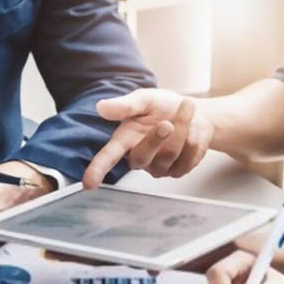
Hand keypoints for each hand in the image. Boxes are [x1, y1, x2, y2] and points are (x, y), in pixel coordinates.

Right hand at [82, 89, 212, 187]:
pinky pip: (188, 157)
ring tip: (186, 109)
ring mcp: (158, 167)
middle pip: (142, 157)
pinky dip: (195, 137)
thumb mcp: (144, 99)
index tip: (88, 184)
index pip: (108, 157)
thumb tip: (101, 107)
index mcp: (124, 139)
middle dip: (157, 137)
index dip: (97, 170)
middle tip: (168, 121)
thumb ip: (125, 105)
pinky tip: (192, 130)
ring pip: (170, 154)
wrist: (194, 113)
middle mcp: (138, 157)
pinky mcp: (178, 171)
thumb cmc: (162, 107)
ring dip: (183, 127)